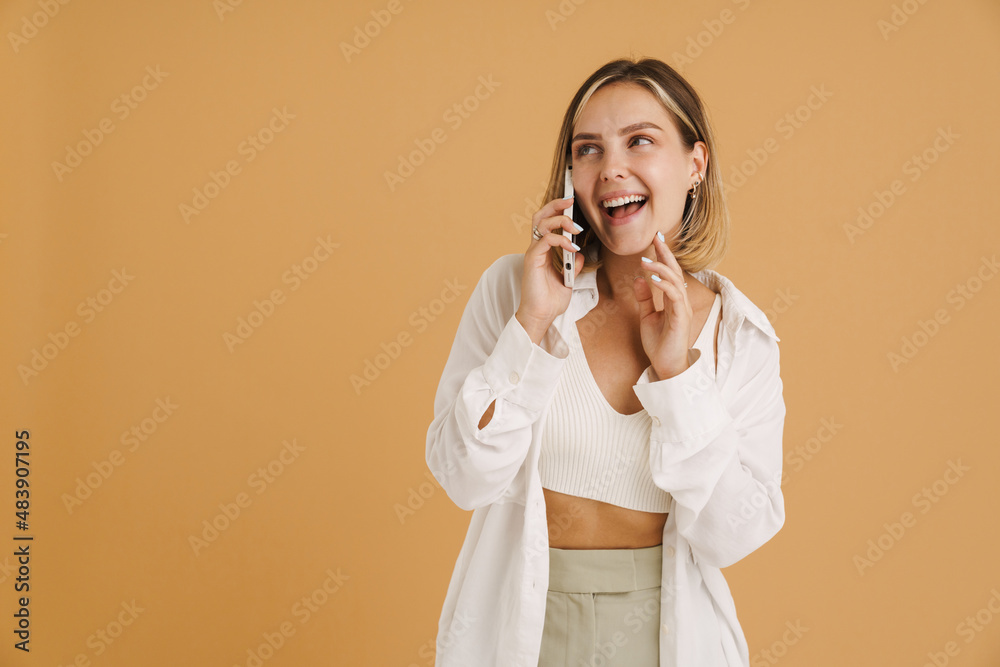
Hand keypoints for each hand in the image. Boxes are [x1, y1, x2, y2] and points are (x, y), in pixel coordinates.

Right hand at [516, 197, 584, 342]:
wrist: (540, 316)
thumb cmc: (550, 301)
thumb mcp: (568, 280)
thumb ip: (573, 265)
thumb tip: (580, 253)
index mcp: (543, 251)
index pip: (547, 222)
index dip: (557, 210)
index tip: (572, 203)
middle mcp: (536, 248)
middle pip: (540, 216)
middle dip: (556, 205)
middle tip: (571, 200)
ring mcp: (533, 253)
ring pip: (542, 223)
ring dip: (560, 220)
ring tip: (575, 227)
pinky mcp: (533, 259)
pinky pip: (546, 240)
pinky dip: (561, 239)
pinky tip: (571, 246)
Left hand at [633, 232, 692, 379]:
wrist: (666, 366)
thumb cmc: (659, 344)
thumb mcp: (647, 316)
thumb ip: (644, 298)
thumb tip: (639, 279)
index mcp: (674, 300)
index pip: (669, 273)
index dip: (664, 256)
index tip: (655, 240)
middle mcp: (681, 301)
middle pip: (675, 271)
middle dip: (666, 253)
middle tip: (656, 238)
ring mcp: (683, 309)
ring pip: (676, 281)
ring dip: (661, 268)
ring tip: (646, 261)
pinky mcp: (681, 318)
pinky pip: (675, 296)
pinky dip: (664, 285)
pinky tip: (652, 279)